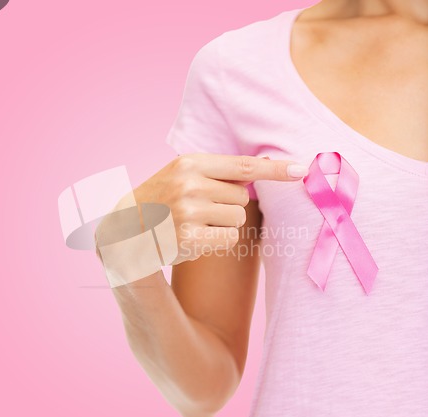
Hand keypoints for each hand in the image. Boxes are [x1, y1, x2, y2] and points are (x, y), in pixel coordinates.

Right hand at [132, 153, 308, 263]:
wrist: (124, 230)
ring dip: (222, 225)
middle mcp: (189, 184)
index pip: (241, 166)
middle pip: (242, 197)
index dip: (275, 169)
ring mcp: (188, 212)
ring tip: (192, 223)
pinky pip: (229, 239)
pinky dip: (216, 242)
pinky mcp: (190, 238)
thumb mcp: (180, 175)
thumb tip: (263, 171)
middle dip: (227, 205)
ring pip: (237, 219)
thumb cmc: (159, 200)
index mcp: (188, 163)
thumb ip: (216, 172)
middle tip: (198, 209)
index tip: (302, 168)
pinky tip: (192, 239)